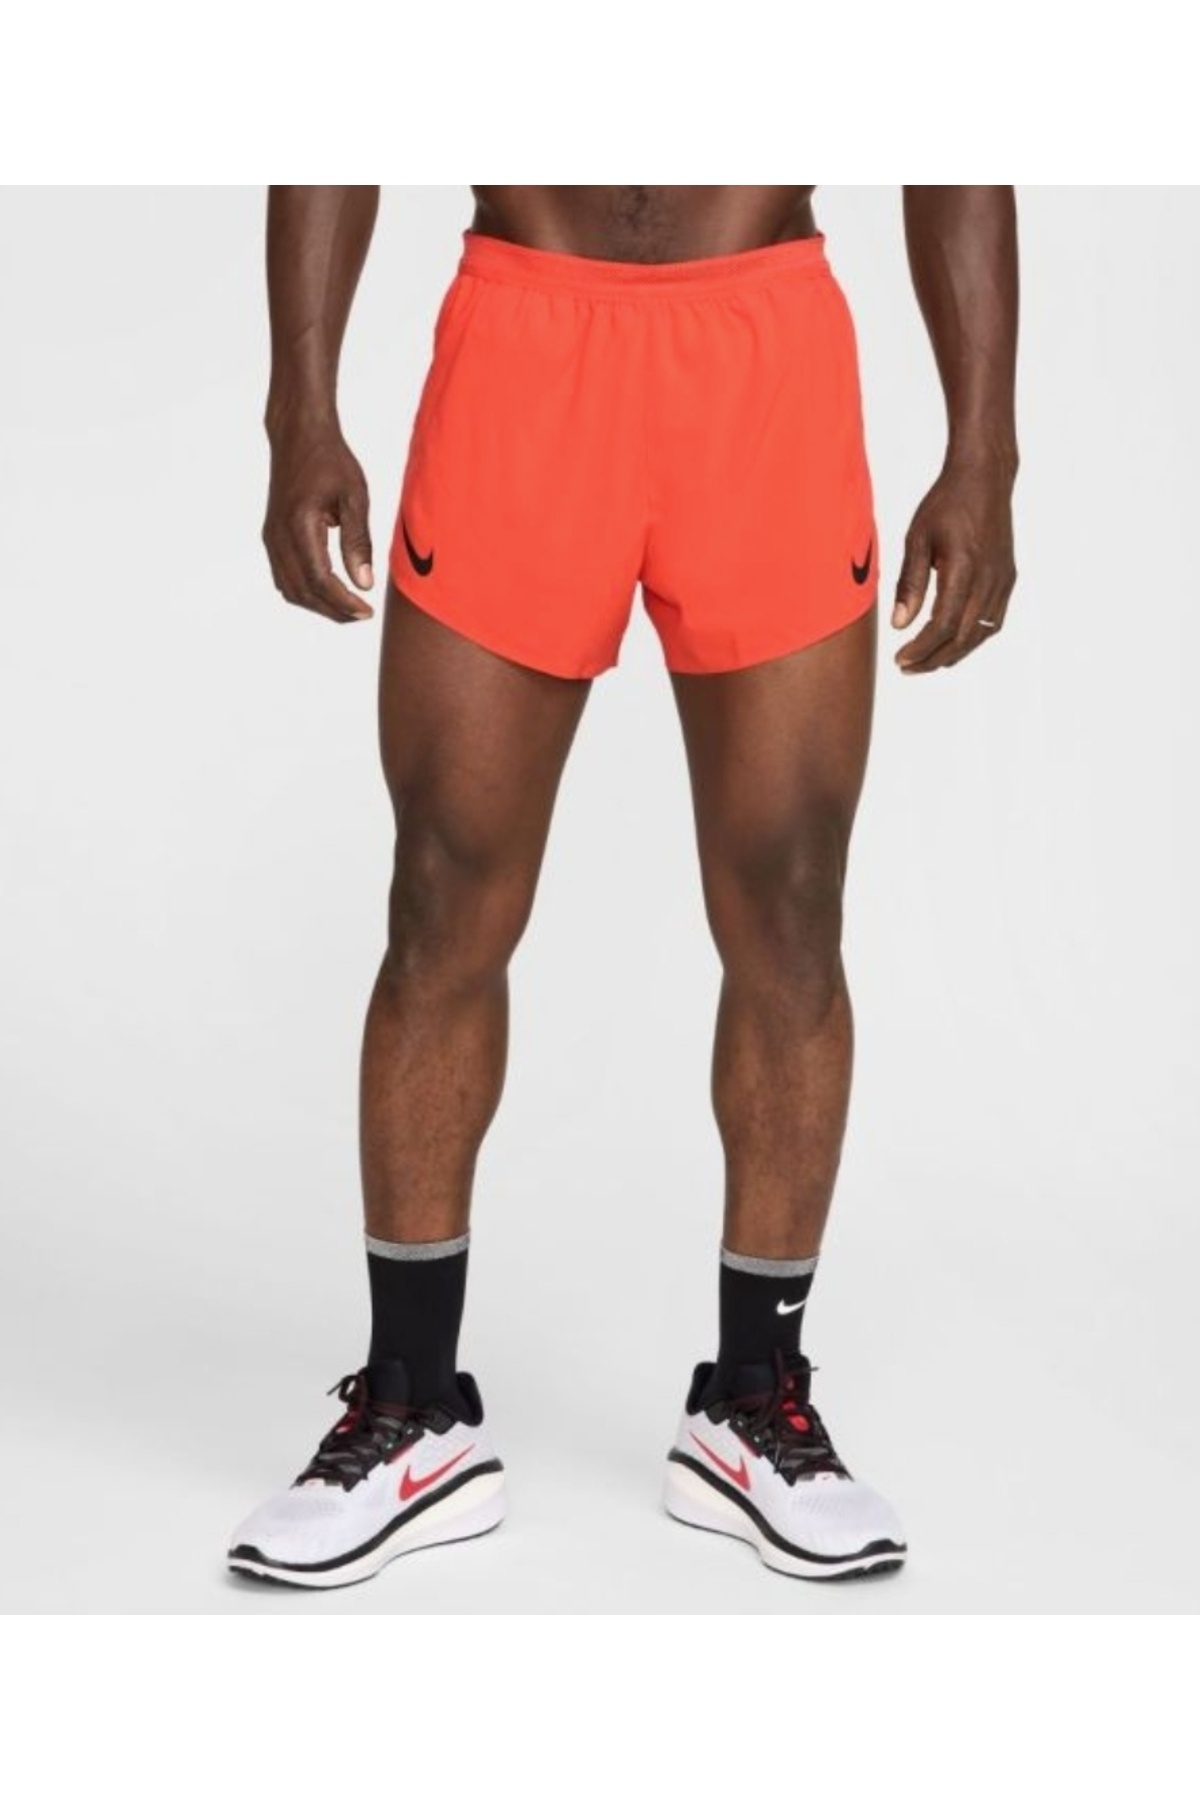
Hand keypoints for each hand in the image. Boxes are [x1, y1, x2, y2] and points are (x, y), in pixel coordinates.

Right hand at [263, 422, 374, 622]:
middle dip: (333, 610)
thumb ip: (358, 542)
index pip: (319, 580)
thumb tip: (364, 583)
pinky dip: (306, 592)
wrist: (298, 435)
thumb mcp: (354, 497)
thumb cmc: (330, 460)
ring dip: (319, 605)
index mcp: (299, 525)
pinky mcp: (272, 536)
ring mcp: (271, 537)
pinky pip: (284, 576)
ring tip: (349, 608)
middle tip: (363, 614)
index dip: (343, 602)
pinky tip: (330, 591)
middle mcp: (278, 536)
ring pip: (291, 589)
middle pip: (303, 592)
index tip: (367, 611)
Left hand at [892, 454, 1016, 671]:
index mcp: (964, 567)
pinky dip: (972, 637)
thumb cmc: (946, 503)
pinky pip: (992, 621)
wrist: (985, 478)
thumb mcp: (917, 539)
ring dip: (953, 653)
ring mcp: (1003, 580)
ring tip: (925, 661)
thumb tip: (899, 625)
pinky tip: (952, 643)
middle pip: (962, 636)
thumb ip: (909, 583)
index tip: (900, 660)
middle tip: (907, 668)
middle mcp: (989, 578)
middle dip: (933, 658)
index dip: (921, 648)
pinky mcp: (1008, 579)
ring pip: (980, 633)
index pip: (942, 624)